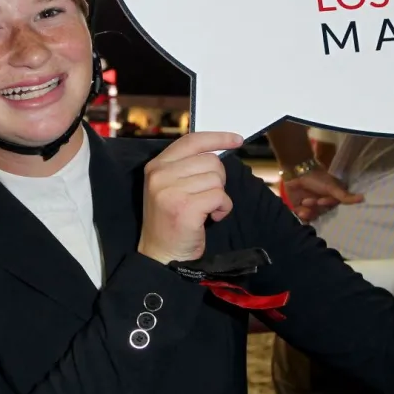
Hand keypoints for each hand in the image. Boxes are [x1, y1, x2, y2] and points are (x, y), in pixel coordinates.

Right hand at [137, 131, 243, 264]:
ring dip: (219, 197)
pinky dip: (222, 208)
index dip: (217, 138)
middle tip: (207, 198)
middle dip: (218, 180)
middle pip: (211, 161)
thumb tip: (220, 148)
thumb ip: (187, 167)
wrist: (162, 256)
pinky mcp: (185, 207)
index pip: (191, 141)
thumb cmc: (172, 221)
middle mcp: (160, 175)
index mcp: (156, 166)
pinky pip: (220, 196)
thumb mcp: (170, 187)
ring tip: (205, 210)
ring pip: (217, 179)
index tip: (237, 139)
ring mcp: (170, 191)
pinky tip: (211, 218)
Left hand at [283, 168, 362, 221]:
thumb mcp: (331, 187)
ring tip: (305, 201)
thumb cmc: (316, 178)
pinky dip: (302, 214)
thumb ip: (345, 196)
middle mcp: (323, 204)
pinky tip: (300, 211)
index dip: (327, 204)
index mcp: (332, 198)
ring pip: (314, 216)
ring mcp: (312, 207)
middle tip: (313, 200)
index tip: (322, 199)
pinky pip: (304, 218)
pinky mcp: (301, 209)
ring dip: (309, 210)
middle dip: (317, 207)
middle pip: (323, 213)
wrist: (296, 173)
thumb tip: (364, 198)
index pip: (333, 207)